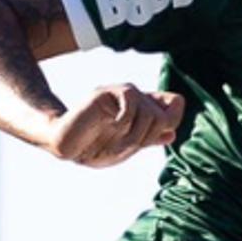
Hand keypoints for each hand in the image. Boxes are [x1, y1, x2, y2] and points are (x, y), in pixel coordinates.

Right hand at [47, 82, 182, 168]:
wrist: (66, 145)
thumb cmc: (94, 147)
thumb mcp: (127, 147)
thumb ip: (149, 138)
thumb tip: (172, 134)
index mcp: (142, 108)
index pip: (175, 103)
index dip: (172, 120)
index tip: (154, 137)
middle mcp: (135, 97)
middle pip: (163, 115)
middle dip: (147, 137)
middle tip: (128, 145)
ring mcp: (119, 94)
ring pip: (148, 112)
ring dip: (133, 135)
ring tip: (116, 142)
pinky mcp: (105, 93)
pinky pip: (130, 104)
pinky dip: (123, 122)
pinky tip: (111, 126)